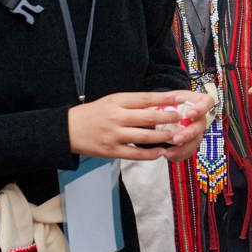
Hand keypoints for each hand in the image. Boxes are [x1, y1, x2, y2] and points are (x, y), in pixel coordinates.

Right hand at [68, 91, 211, 161]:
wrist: (68, 130)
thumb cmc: (92, 114)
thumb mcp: (110, 101)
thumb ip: (131, 104)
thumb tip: (157, 105)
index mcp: (117, 101)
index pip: (145, 98)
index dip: (165, 98)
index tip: (181, 97)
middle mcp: (116, 117)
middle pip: (148, 117)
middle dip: (169, 118)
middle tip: (183, 118)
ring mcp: (114, 135)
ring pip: (144, 136)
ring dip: (163, 137)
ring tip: (176, 136)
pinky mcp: (112, 151)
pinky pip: (135, 153)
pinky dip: (150, 154)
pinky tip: (161, 152)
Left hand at [161, 91, 212, 163]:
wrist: (169, 110)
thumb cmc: (170, 101)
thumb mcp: (166, 98)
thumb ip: (161, 101)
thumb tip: (150, 108)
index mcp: (198, 102)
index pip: (207, 102)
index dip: (201, 108)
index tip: (190, 114)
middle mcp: (200, 117)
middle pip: (201, 126)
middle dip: (189, 133)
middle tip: (176, 139)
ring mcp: (197, 131)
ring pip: (195, 141)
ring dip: (183, 148)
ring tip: (168, 152)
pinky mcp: (191, 142)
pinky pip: (188, 151)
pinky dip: (179, 155)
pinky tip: (168, 156)